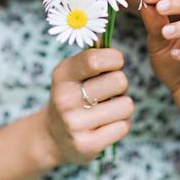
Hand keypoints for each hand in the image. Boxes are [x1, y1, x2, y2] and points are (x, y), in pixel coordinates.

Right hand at [44, 49, 132, 164]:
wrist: (53, 137)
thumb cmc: (73, 96)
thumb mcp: (73, 73)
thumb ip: (91, 55)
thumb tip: (103, 34)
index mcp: (62, 75)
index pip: (95, 59)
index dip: (115, 59)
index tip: (114, 64)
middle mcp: (65, 98)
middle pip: (119, 81)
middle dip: (121, 85)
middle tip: (109, 92)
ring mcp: (74, 124)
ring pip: (126, 105)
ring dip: (122, 107)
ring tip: (106, 110)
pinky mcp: (86, 145)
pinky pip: (123, 127)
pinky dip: (120, 125)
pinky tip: (105, 126)